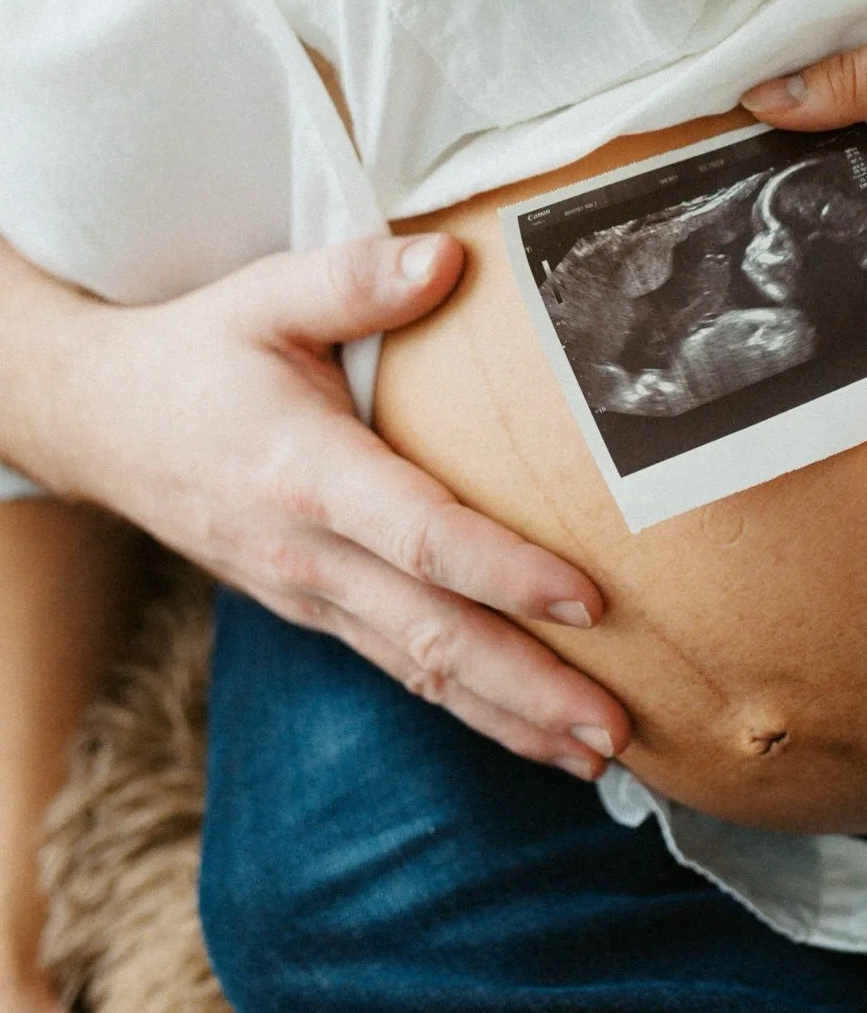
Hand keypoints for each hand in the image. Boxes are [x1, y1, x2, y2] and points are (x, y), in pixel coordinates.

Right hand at [43, 237, 628, 778]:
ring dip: (511, 719)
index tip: (587, 598)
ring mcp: (309, 595)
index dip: (503, 571)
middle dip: (528, 687)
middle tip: (617, 729)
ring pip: (419, 671)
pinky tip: (536, 731)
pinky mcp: (316, 613)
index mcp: (304, 470)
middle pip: (430, 635)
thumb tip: (451, 257)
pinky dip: (472, 708)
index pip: (419, 533)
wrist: (103, 426)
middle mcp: (308, 552)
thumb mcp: (264, 295)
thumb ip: (356, 277)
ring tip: (601, 755)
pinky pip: (401, 668)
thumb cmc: (199, 354)